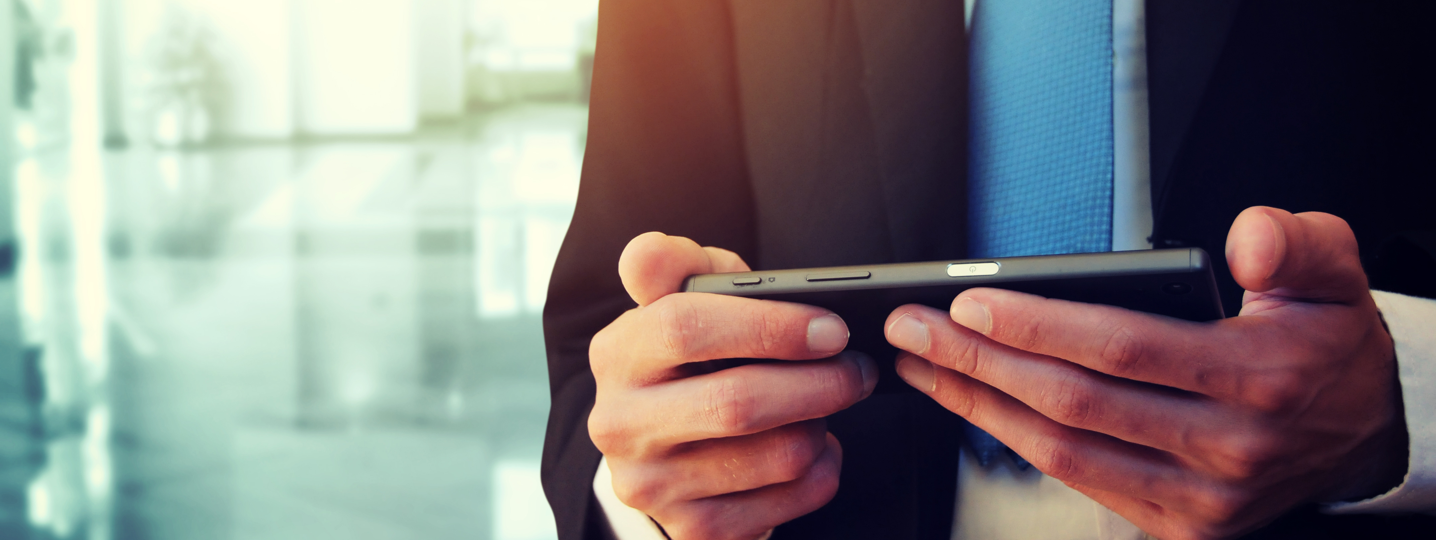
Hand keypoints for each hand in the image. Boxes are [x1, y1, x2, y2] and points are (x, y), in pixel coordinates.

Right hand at [588, 232, 877, 539]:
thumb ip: (675, 264)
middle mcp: (620, 424)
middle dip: (818, 382)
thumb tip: (651, 253)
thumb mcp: (682, 301)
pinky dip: (821, 472)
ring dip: (823, 426)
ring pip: (775, 456)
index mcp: (617, 353)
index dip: (770, 325)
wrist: (665, 453)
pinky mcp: (691, 530)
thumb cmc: (691, 360)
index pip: (685, 327)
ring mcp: (653, 486)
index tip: (832, 327)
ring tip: (831, 402)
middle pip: (737, 403)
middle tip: (858, 367)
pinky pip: (787, 503)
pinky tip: (817, 447)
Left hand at [884, 207, 1405, 539]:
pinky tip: (978, 406)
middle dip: (980, 361)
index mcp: (1256, 376)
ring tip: (924, 366)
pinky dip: (1018, 444)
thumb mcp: (1333, 274)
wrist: (1361, 431)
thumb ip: (1294, 244)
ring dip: (981, 407)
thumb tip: (1246, 240)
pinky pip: (1082, 483)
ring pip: (1064, 452)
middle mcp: (1226, 447)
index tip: (971, 302)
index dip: (1038, 325)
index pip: (1123, 347)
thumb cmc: (1328, 346)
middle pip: (1074, 401)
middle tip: (915, 329)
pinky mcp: (1181, 525)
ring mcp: (1200, 498)